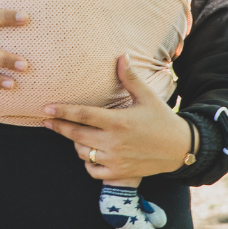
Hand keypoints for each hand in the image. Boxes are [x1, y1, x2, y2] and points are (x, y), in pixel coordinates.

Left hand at [43, 54, 192, 179]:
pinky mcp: (118, 173)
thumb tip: (121, 55)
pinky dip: (87, 163)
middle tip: (47, 122)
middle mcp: (114, 142)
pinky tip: (89, 154)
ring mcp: (115, 160)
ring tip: (75, 135)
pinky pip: (92, 170)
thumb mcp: (147, 97)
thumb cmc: (162, 119)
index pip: (83, 115)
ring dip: (76, 144)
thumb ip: (130, 78)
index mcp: (118, 121)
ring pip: (82, 152)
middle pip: (76, 135)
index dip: (62, 111)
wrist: (181, 149)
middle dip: (59, 127)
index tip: (46, 108)